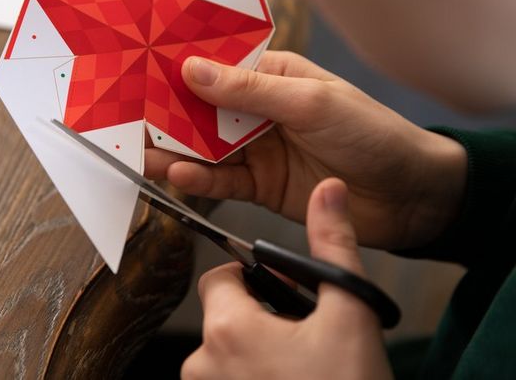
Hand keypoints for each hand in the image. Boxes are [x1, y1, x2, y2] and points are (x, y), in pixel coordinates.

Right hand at [145, 51, 467, 249]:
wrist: (412, 196)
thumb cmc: (372, 132)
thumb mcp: (310, 102)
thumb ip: (248, 91)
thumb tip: (192, 69)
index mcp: (272, 75)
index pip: (216, 67)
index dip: (178, 67)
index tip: (140, 68)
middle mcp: (258, 109)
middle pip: (201, 109)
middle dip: (165, 112)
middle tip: (126, 115)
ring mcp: (257, 148)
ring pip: (204, 146)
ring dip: (173, 148)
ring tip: (140, 151)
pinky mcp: (259, 185)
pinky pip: (221, 180)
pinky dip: (198, 178)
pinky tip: (177, 174)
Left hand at [182, 179, 392, 379]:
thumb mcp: (350, 315)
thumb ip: (332, 246)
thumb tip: (329, 192)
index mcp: (227, 327)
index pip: (220, 277)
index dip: (254, 278)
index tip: (283, 292)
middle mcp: (203, 364)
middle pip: (223, 316)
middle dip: (258, 317)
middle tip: (303, 335)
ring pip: (225, 354)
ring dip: (256, 352)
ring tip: (302, 366)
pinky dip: (251, 377)